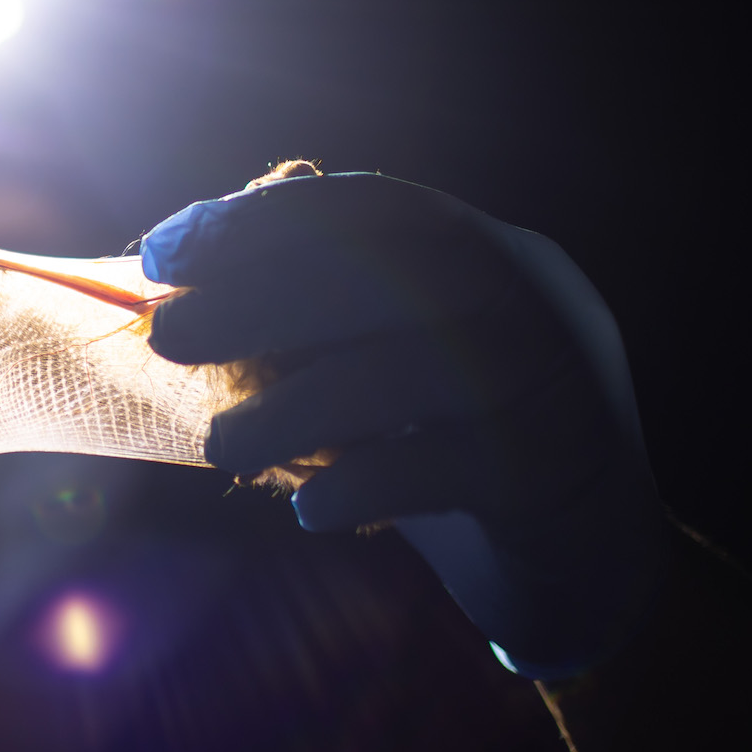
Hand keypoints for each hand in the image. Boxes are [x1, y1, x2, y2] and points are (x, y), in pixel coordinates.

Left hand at [142, 169, 667, 676]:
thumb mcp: (396, 353)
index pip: (368, 209)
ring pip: (409, 374)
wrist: (587, 543)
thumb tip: (184, 281)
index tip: (163, 252)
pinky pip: (444, 469)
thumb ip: (320, 311)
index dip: (259, 223)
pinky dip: (365, 483)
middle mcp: (520, 298)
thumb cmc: (456, 433)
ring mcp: (542, 382)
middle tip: (169, 335)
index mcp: (479, 249)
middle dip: (262, 298)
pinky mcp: (547, 471)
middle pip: (390, 276)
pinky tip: (309, 508)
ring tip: (223, 446)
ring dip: (296, 408)